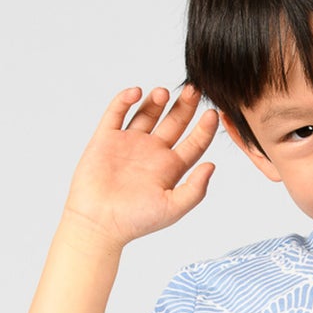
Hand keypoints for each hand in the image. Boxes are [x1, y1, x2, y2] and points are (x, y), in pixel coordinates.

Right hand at [62, 85, 219, 248]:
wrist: (99, 222)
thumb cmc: (136, 221)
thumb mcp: (172, 208)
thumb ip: (195, 189)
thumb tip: (212, 165)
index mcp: (171, 168)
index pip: (194, 142)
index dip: (205, 128)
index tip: (213, 114)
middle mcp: (152, 152)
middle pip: (174, 122)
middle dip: (185, 105)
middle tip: (193, 90)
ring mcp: (130, 143)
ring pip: (147, 113)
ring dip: (156, 100)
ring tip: (163, 94)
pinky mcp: (107, 138)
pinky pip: (117, 112)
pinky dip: (125, 99)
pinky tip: (136, 93)